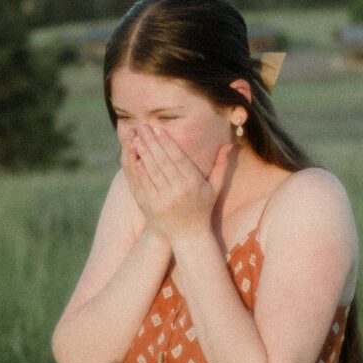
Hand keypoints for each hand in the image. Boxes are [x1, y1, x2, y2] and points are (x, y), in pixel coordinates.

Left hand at [122, 125, 231, 242]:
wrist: (188, 235)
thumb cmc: (202, 208)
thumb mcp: (215, 188)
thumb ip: (221, 165)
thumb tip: (229, 144)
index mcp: (193, 184)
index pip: (177, 158)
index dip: (166, 142)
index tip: (157, 128)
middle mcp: (178, 191)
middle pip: (162, 161)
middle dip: (151, 142)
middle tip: (142, 126)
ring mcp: (163, 200)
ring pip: (150, 171)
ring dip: (142, 153)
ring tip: (135, 138)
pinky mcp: (151, 206)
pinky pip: (143, 184)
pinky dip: (137, 170)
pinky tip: (133, 157)